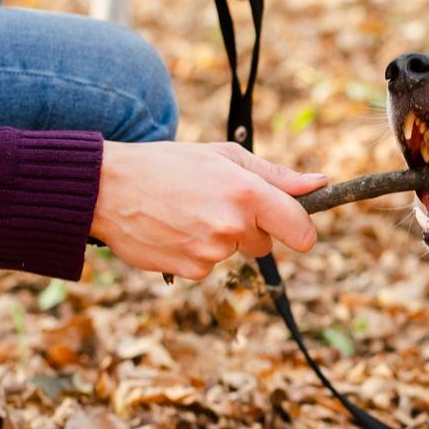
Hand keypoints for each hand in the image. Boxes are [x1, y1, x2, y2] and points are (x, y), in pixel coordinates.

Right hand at [92, 142, 324, 279]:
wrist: (108, 188)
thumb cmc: (168, 164)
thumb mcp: (223, 157)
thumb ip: (275, 175)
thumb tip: (319, 183)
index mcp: (247, 193)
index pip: (300, 229)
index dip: (300, 230)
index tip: (293, 227)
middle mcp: (233, 226)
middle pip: (265, 244)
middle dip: (249, 228)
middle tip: (214, 202)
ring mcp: (211, 252)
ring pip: (233, 253)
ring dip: (218, 238)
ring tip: (185, 211)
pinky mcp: (190, 271)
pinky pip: (207, 266)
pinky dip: (195, 251)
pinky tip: (173, 229)